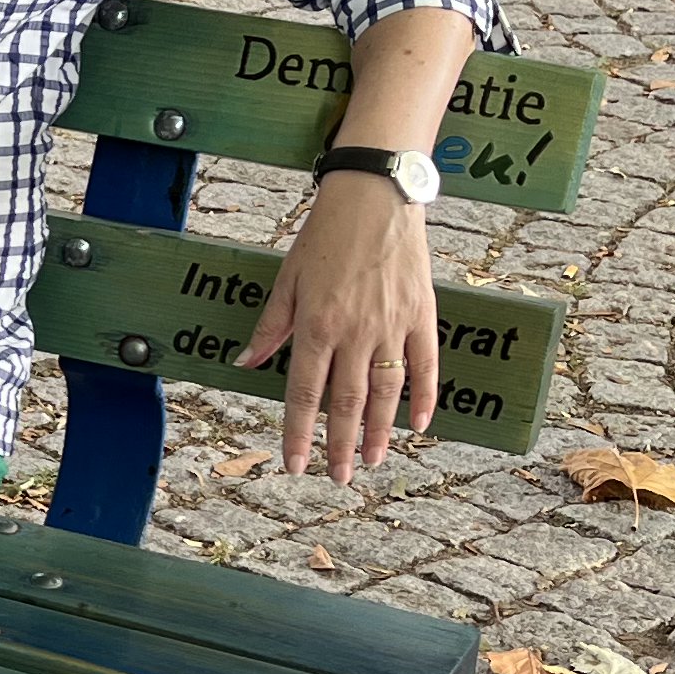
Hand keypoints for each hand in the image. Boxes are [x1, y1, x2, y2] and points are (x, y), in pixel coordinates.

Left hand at [240, 174, 438, 483]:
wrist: (375, 195)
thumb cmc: (325, 236)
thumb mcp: (287, 278)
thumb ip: (272, 326)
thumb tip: (247, 362)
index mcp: (316, 325)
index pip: (304, 393)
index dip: (299, 432)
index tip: (296, 463)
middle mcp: (355, 332)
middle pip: (348, 402)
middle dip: (342, 445)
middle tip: (339, 477)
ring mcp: (392, 325)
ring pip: (387, 392)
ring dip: (381, 431)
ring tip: (374, 460)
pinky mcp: (422, 314)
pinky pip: (427, 365)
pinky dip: (426, 397)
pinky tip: (420, 425)